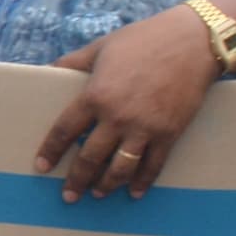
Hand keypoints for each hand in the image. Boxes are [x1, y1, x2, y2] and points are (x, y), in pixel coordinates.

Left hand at [37, 4, 226, 200]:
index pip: (65, 131)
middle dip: (77, 180)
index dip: (51, 151)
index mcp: (95, 95)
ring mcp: (145, 128)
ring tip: (97, 194)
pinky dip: (142, 182)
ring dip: (106, 185)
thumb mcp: (102, 47)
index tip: (42, 166)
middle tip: (68, 195)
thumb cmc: (144, 40)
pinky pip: (153, 166)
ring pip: (120, 168)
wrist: (193, 42)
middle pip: (90, 158)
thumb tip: (50, 71)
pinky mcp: (169, 134)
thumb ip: (74, 62)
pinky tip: (134, 192)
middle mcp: (117, 117)